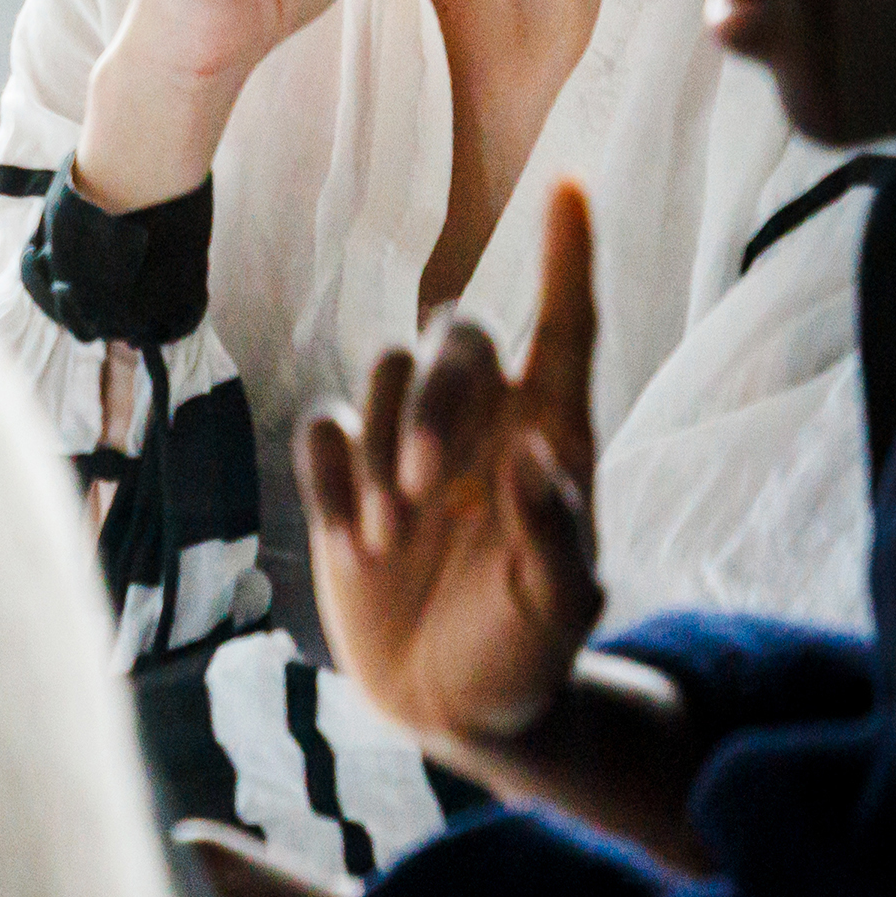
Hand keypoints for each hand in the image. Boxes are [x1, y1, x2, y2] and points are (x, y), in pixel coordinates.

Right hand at [302, 182, 605, 756]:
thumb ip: (555, 529)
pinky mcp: (345, 478)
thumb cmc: (527, 652)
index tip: (572, 190)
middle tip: (422, 485)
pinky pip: (323, 430)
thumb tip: (533, 449)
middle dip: (435, 399)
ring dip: (380, 446)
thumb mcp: (559, 606)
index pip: (565, 328)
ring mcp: (406, 447)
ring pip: (381, 373)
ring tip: (391, 536)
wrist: (450, 706)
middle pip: (455, 342)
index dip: (568, 260)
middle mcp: (481, 426)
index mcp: (552, 437)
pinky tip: (354, 540)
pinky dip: (332, 478)